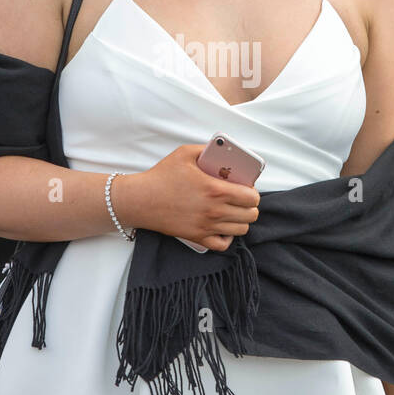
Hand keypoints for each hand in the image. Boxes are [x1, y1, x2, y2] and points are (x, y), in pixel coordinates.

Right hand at [113, 144, 259, 251]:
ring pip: (241, 230)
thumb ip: (208, 150)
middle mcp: (215, 211)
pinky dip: (227, 237)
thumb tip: (224, 152)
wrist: (140, 200)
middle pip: (251, 215)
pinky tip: (222, 227)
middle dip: (250, 206)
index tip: (247, 188)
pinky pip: (223, 245)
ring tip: (234, 212)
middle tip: (241, 199)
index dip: (253, 192)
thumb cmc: (161, 176)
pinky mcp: (197, 237)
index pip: (252, 197)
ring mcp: (206, 227)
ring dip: (241, 220)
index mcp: (216, 190)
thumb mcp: (185, 153)